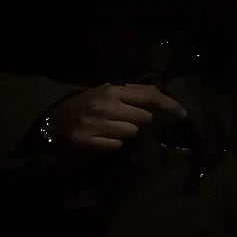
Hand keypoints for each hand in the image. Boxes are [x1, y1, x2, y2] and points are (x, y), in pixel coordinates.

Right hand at [49, 85, 187, 153]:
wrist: (53, 118)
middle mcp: (106, 106)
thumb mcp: (107, 91)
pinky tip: (102, 137)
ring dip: (126, 132)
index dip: (170, 104)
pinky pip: (117, 146)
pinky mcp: (88, 142)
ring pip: (131, 133)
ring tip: (111, 127)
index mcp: (112, 91)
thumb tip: (163, 100)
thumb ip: (132, 94)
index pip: (150, 96)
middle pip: (144, 118)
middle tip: (124, 118)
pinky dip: (113, 143)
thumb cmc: (86, 103)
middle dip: (140, 120)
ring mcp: (96, 125)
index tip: (183, 113)